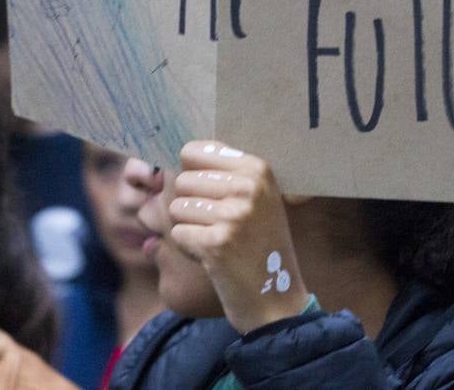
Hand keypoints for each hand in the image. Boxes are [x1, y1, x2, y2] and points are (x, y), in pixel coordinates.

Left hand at [169, 141, 308, 333]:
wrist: (277, 301)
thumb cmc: (260, 246)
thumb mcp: (257, 199)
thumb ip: (226, 172)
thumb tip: (183, 152)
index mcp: (257, 168)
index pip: (193, 151)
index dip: (193, 176)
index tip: (213, 197)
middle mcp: (247, 187)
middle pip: (182, 181)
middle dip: (191, 206)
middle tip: (219, 227)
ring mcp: (233, 215)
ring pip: (176, 207)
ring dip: (189, 228)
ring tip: (218, 242)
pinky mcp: (217, 243)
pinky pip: (178, 233)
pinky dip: (189, 248)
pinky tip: (214, 258)